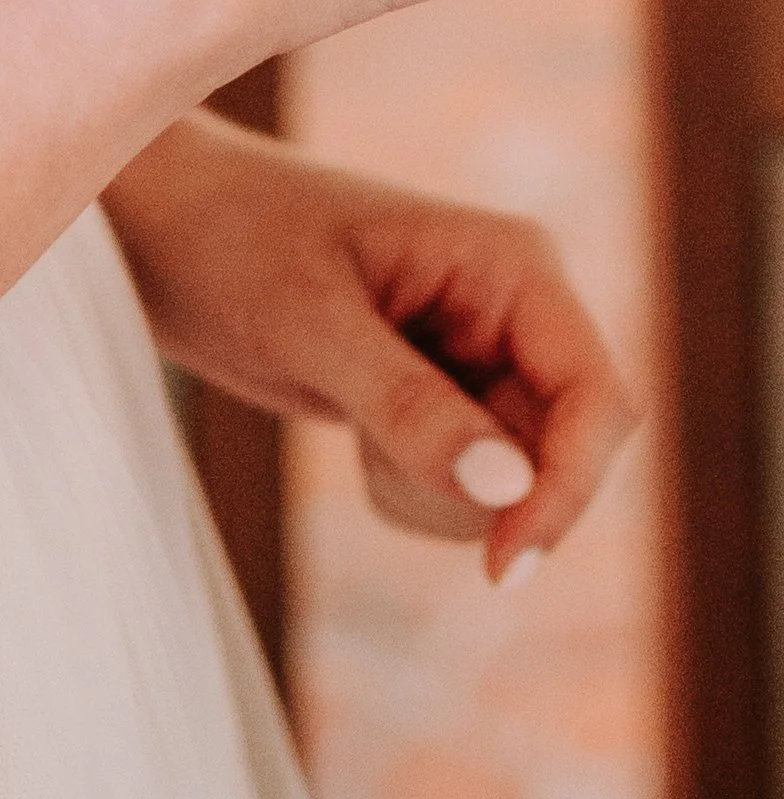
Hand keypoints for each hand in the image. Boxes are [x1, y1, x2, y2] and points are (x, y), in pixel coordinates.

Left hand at [105, 114, 632, 583]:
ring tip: (351, 421)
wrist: (172, 232)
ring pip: (519, 485)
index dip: (570, 485)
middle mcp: (518, 313)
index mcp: (515, 266)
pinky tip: (353, 432)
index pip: (595, 394)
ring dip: (437, 496)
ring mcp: (486, 359)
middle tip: (379, 467)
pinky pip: (467, 490)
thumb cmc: (238, 242)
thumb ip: (408, 406)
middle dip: (485, 492)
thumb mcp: (312, 324)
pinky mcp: (449, 403)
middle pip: (569, 450)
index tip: (508, 566)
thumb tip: (507, 489)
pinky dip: (411, 494)